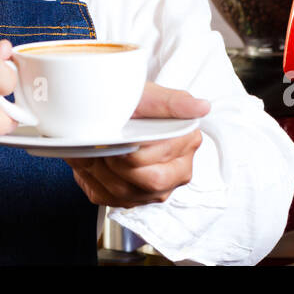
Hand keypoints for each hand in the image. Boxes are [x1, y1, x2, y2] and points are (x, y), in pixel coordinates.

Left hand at [65, 82, 209, 208]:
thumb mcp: (148, 95)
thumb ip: (174, 102)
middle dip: (119, 163)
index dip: (134, 150)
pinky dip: (92, 179)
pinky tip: (92, 161)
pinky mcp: (134, 198)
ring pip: (126, 194)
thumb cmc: (130, 102)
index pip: (162, 157)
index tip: (118, 137)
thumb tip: (201, 107)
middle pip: (152, 182)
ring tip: (94, 149)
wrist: (110, 109)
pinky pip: (109, 198)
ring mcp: (156, 188)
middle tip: (104, 144)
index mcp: (186, 142)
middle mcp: (178, 170)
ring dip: (100, 170)